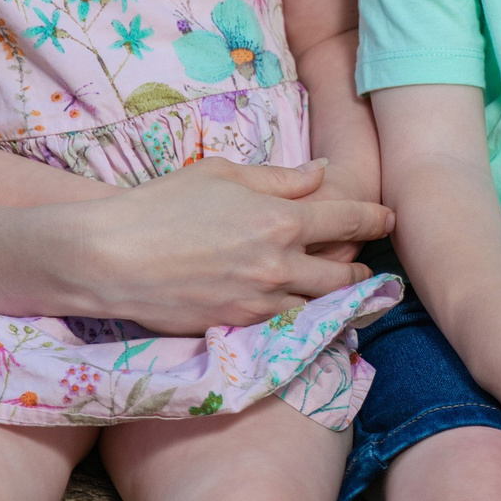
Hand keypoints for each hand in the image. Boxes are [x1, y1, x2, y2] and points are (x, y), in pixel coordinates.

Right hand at [38, 158, 391, 332]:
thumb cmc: (162, 204)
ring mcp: (261, 301)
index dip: (374, 218)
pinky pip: (284, 322)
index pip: (347, 219)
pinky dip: (298, 313)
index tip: (388, 218)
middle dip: (360, 267)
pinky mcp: (239, 326)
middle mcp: (280, 264)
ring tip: (339, 288)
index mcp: (280, 218)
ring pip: (318, 303)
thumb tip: (321, 173)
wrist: (112, 258)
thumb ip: (279, 179)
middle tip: (365, 262)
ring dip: (332, 295)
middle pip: (344, 273)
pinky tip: (298, 306)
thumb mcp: (223, 175)